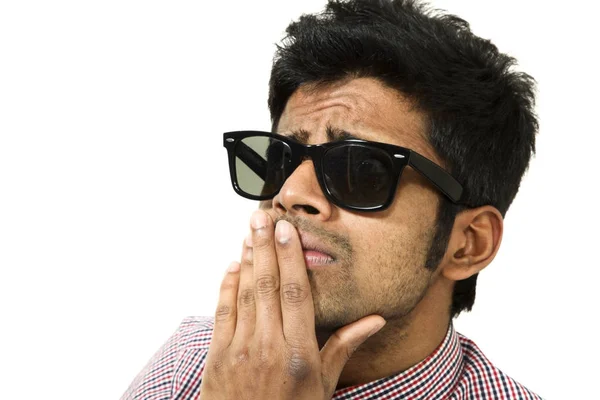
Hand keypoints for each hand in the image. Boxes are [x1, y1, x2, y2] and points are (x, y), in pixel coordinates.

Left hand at [198, 210, 385, 399]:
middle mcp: (269, 346)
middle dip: (265, 246)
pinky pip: (223, 312)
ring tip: (249, 232)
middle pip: (267, 285)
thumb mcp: (324, 384)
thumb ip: (344, 345)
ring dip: (247, 259)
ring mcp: (241, 349)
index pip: (295, 293)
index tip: (288, 230)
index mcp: (299, 352)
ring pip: (244, 293)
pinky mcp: (219, 355)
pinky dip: (227, 285)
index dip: (290, 257)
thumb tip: (374, 319)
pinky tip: (233, 265)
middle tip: (262, 216)